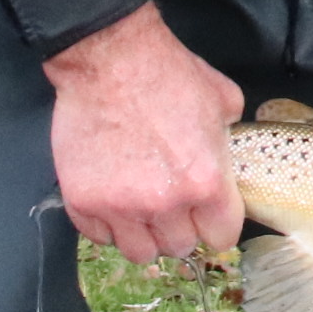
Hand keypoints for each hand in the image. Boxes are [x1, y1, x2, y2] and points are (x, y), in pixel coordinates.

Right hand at [44, 5, 243, 264]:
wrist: (109, 58)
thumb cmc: (168, 73)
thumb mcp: (223, 102)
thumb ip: (229, 140)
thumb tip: (229, 151)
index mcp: (205, 183)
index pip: (221, 238)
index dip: (216, 225)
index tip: (208, 216)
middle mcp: (164, 204)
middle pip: (179, 248)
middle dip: (181, 228)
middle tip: (172, 204)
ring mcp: (119, 206)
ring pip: (140, 252)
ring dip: (144, 234)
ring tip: (141, 208)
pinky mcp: (83, 200)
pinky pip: (99, 237)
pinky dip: (107, 225)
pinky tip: (113, 200)